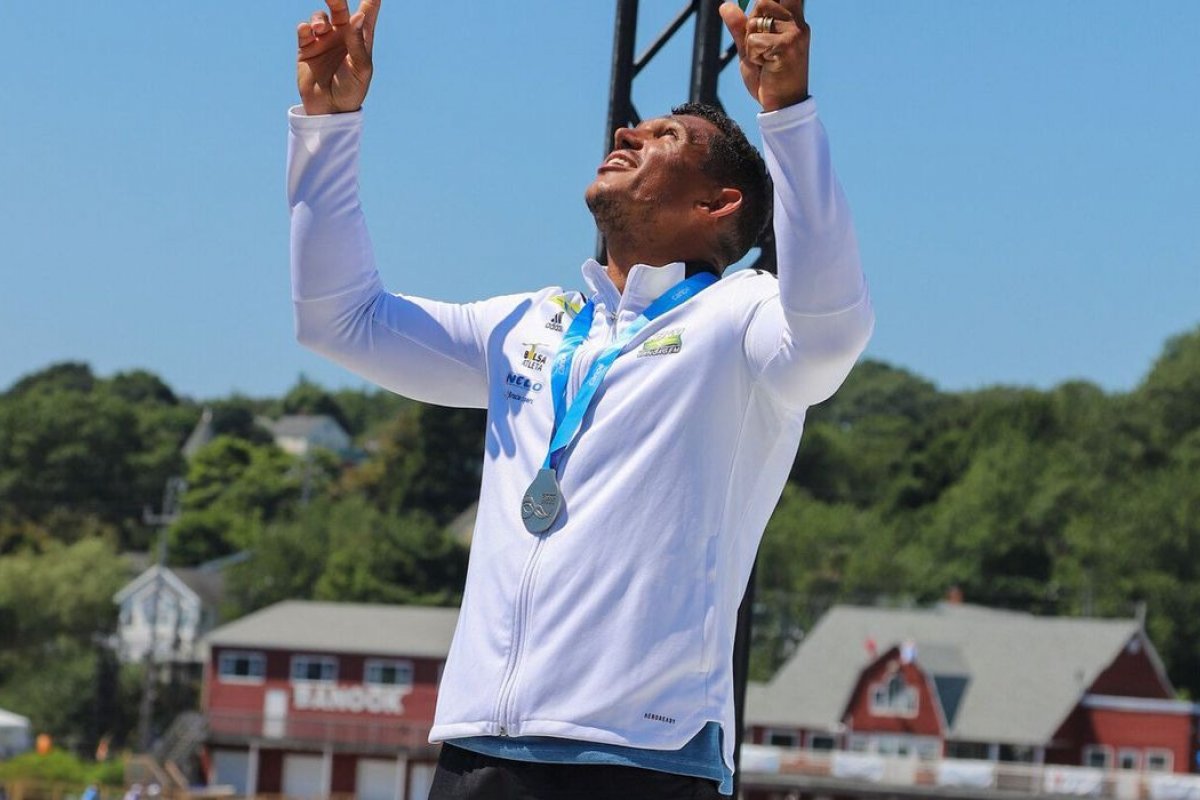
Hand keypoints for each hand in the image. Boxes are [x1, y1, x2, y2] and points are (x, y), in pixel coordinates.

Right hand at [296, 0, 380, 114]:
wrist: (330, 109)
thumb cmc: (352, 90)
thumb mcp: (360, 68)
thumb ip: (358, 42)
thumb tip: (358, 15)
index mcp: (360, 38)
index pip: (367, 12)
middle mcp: (342, 35)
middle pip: (339, 7)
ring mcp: (323, 40)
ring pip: (319, 16)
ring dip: (318, 18)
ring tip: (320, 29)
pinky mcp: (307, 48)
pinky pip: (303, 30)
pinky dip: (304, 28)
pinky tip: (309, 32)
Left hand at [719, 0, 809, 112]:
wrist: (782, 107)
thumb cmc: (768, 78)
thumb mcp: (750, 51)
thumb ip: (740, 29)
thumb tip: (726, 5)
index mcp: (793, 20)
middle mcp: (797, 23)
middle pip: (763, 1)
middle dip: (752, 21)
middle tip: (758, 47)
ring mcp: (794, 34)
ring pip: (756, 21)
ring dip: (751, 41)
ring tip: (763, 59)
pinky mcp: (787, 46)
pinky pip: (754, 40)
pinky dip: (753, 55)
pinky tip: (765, 67)